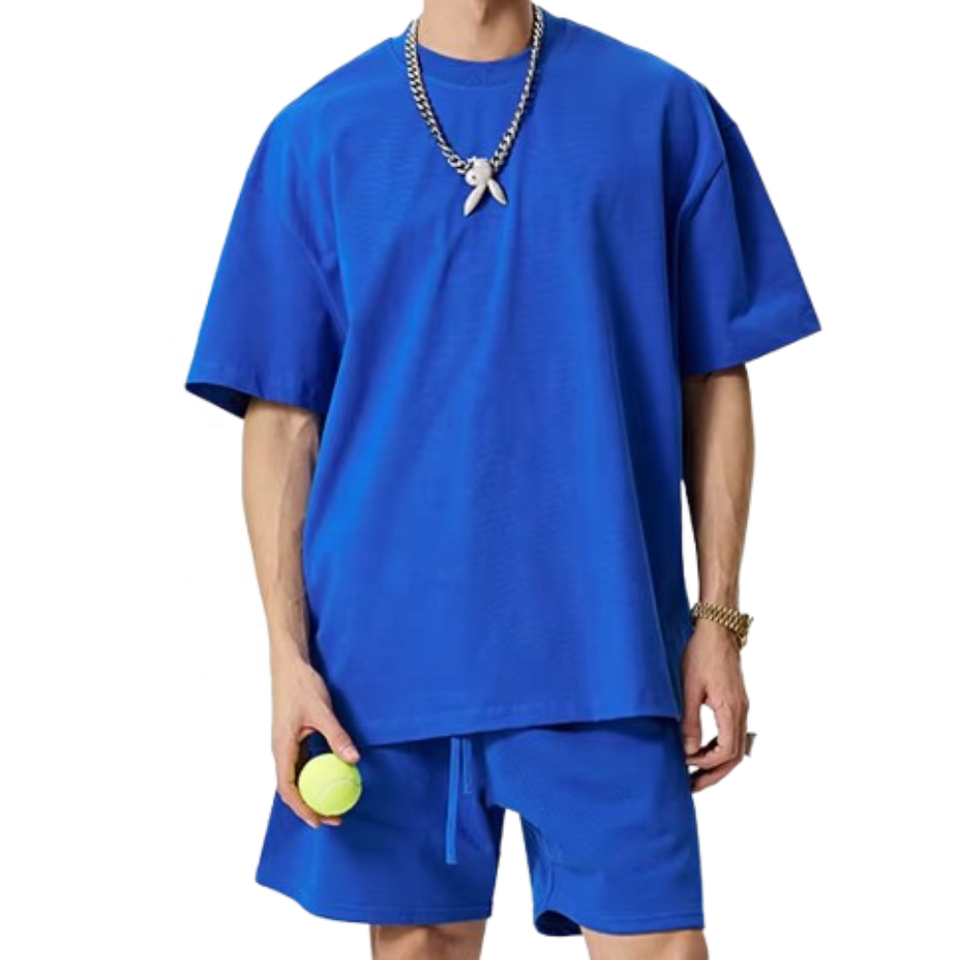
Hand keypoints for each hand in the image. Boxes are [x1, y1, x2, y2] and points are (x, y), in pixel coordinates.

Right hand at [270, 653, 360, 827]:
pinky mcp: (293, 738)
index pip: (287, 788)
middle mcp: (280, 750)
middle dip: (309, 807)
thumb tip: (354, 759)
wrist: (289, 665)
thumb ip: (336, 735)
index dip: (302, 808)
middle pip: (291, 788)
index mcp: (281, 747)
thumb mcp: (321, 711)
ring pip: (296, 777)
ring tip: (334, 802)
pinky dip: (315, 774)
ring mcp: (286, 744)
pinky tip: (332, 775)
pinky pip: (302, 764)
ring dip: (312, 792)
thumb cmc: (301, 685)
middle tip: (334, 817)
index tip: (319, 820)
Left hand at [680, 620, 749, 792]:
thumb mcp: (689, 688)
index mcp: (731, 709)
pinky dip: (718, 748)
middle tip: (692, 787)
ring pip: (735, 747)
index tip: (684, 763)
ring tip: (695, 774)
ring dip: (716, 763)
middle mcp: (742, 711)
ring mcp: (741, 707)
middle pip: (734, 757)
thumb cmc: (701, 654)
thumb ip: (689, 721)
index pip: (725, 752)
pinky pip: (732, 734)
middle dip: (713, 774)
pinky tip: (701, 750)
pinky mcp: (736, 702)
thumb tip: (687, 751)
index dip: (705, 763)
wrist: (718, 629)